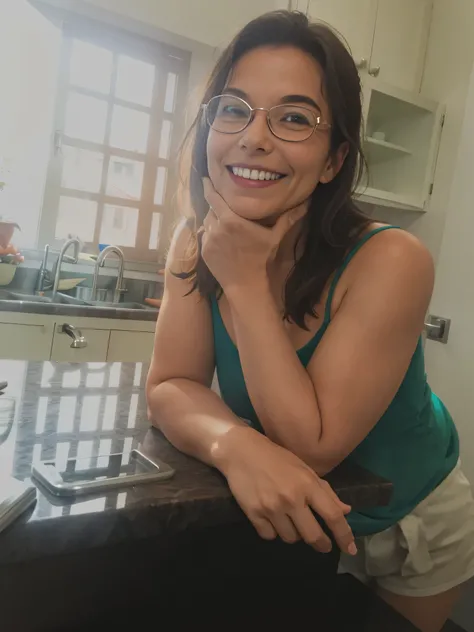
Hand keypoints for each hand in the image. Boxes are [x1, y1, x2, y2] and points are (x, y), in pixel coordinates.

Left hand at [201, 178, 305, 292]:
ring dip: (213, 220)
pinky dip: (211, 234)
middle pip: (211, 209)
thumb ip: (288, 218)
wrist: (246, 284)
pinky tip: (221, 239)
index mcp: (231, 220)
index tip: (207, 179)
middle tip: (222, 205)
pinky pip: (205, 236)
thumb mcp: (275, 237)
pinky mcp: (204, 251)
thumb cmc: (261, 259)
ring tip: (223, 223)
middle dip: (216, 206)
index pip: (214, 197)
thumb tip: (306, 203)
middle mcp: (216, 227)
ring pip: (207, 222)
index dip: (209, 187)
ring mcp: (208, 240)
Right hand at [215, 426, 356, 554]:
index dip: (344, 535)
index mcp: (307, 484)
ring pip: (290, 538)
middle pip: (313, 536)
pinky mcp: (254, 513)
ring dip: (294, 534)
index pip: (332, 516)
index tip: (350, 549)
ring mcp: (272, 507)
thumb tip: (345, 511)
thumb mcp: (304, 469)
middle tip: (322, 544)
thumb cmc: (277, 458)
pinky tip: (272, 519)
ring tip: (290, 521)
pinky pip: (270, 536)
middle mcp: (292, 498)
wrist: (241, 451)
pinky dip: (273, 532)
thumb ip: (325, 491)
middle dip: (321, 544)